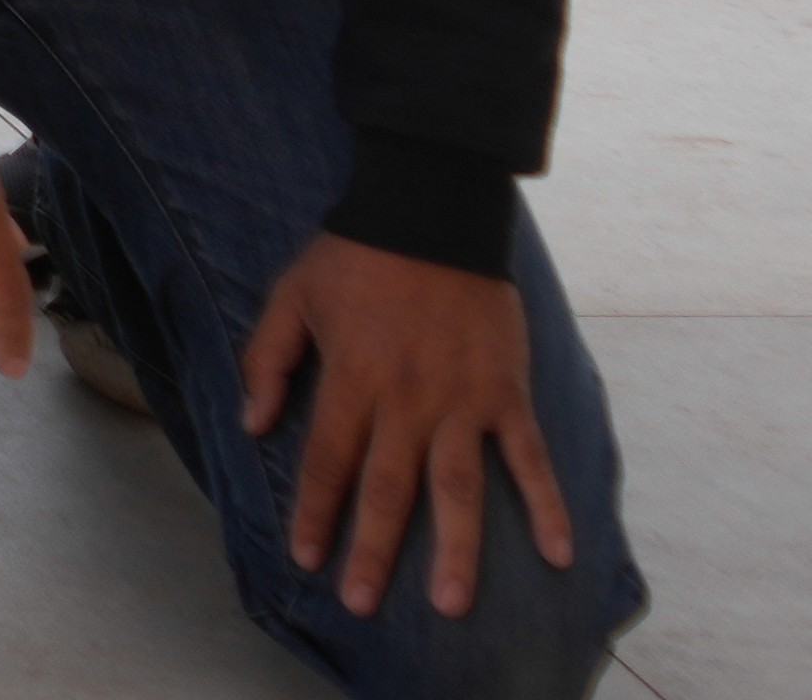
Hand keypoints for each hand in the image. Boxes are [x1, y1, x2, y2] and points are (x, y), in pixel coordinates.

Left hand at [243, 231, 580, 623]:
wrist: (431, 208)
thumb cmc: (353, 255)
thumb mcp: (290, 296)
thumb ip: (267, 361)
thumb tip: (253, 425)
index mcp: (352, 378)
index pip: (327, 461)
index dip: (314, 512)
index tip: (305, 557)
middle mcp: (407, 399)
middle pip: (388, 488)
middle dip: (373, 550)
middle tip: (362, 602)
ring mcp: (462, 399)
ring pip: (457, 487)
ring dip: (455, 548)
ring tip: (451, 604)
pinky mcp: (505, 391)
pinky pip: (528, 456)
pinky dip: (546, 504)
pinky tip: (557, 553)